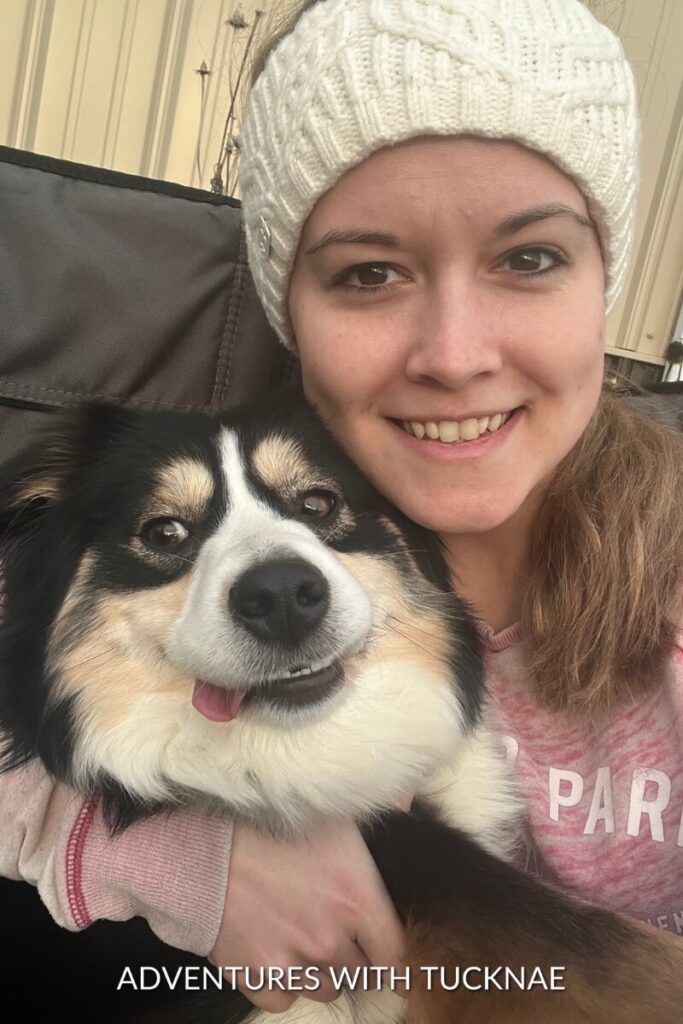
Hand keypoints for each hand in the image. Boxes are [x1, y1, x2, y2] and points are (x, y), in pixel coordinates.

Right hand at [209, 818, 406, 1012]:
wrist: (200, 843)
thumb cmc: (269, 822)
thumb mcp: (333, 815)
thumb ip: (376, 822)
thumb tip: (408, 804)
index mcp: (356, 900)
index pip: (396, 953)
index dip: (393, 948)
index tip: (384, 942)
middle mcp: (328, 940)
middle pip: (361, 972)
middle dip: (354, 952)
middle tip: (338, 926)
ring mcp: (291, 964)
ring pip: (326, 988)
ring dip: (322, 968)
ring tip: (305, 933)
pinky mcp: (254, 977)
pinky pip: (285, 998)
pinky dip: (284, 981)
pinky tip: (277, 948)